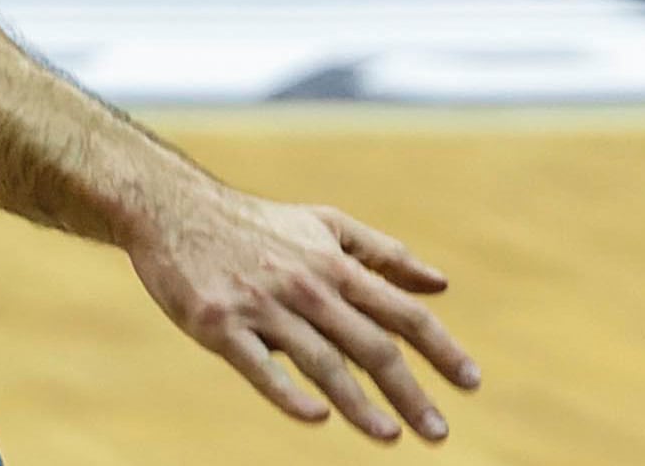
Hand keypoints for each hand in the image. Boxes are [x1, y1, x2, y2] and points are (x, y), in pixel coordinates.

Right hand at [129, 187, 477, 443]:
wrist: (173, 209)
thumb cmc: (256, 223)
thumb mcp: (324, 225)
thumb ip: (382, 254)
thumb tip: (439, 285)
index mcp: (333, 264)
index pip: (401, 311)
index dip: (440, 348)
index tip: (471, 382)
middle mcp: (305, 285)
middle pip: (370, 345)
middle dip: (410, 391)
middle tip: (439, 433)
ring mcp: (262, 306)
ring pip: (323, 362)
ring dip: (360, 404)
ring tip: (391, 436)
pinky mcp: (220, 324)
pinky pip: (260, 367)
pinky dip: (290, 393)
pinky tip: (318, 418)